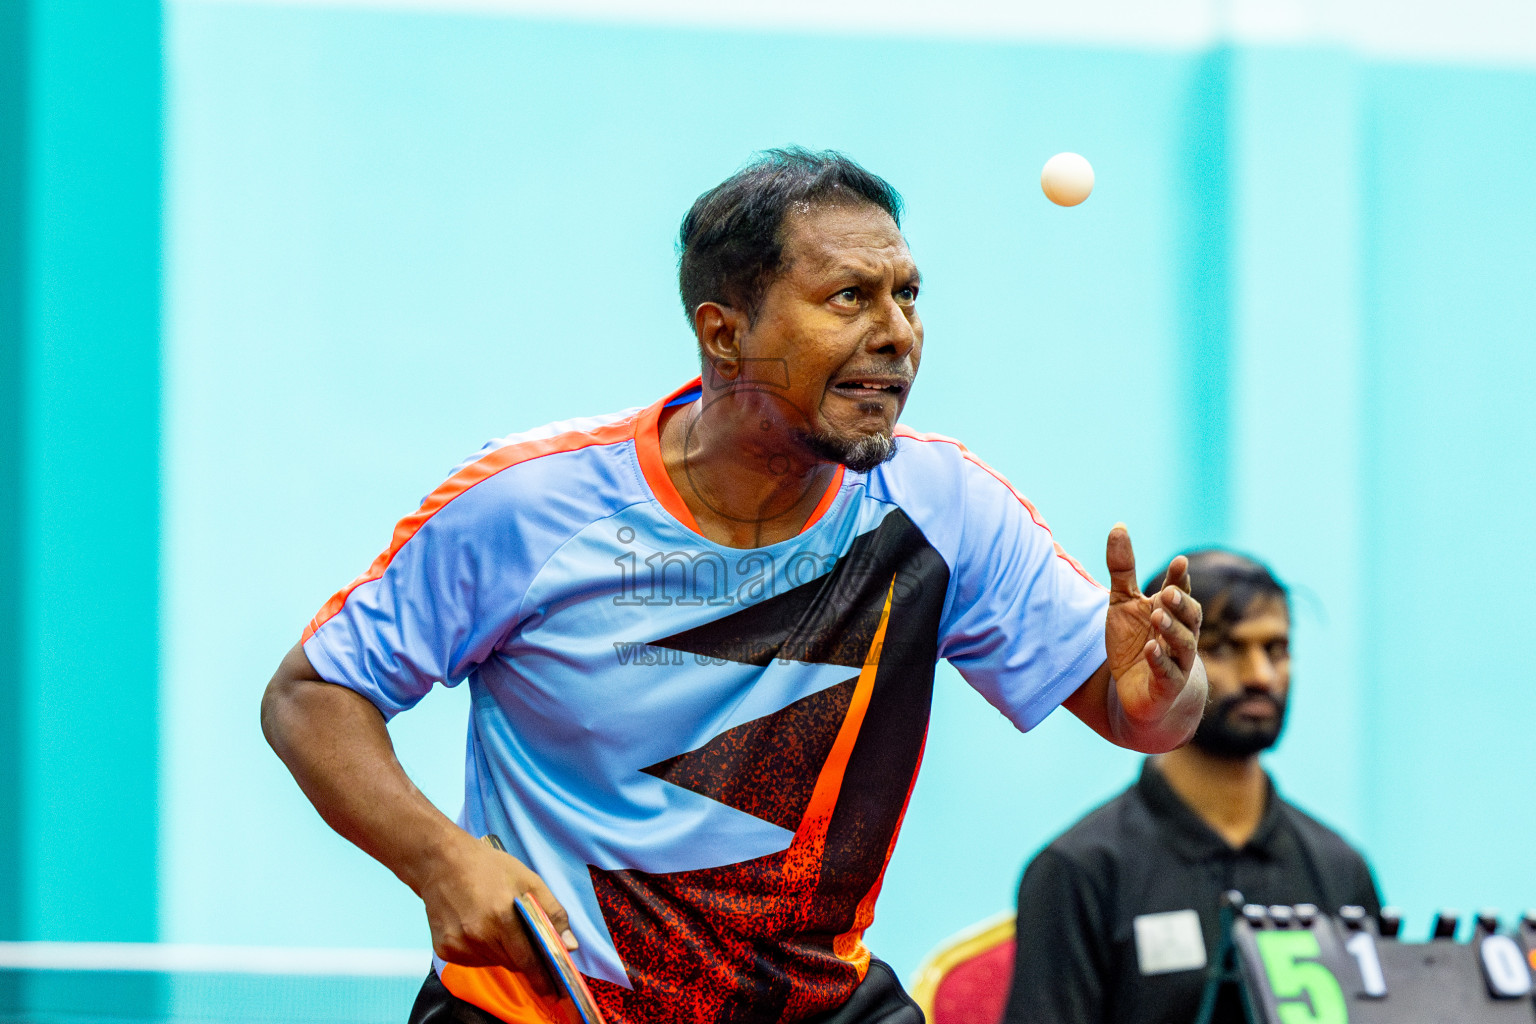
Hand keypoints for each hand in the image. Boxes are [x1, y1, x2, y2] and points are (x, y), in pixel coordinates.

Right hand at [416, 830, 575, 992]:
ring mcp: (459, 944)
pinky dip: (482, 951)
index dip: (542, 977)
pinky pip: (474, 960)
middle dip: (524, 958)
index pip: (528, 960)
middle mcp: (478, 935)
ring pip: (494, 962)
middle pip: (512, 963)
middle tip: (527, 943)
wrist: (442, 862)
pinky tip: (479, 927)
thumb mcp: (529, 880)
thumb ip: (553, 913)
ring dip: (502, 952)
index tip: (553, 991)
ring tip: (497, 924)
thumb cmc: (489, 868)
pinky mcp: (445, 950)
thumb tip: (570, 946)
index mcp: (502, 916)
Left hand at [1103, 524, 1205, 742]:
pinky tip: (1151, 648)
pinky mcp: (1166, 686)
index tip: (1180, 562)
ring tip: (1158, 615)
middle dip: (1180, 604)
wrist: (1138, 693)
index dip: (1181, 579)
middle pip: (1188, 617)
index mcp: (1171, 613)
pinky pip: (1167, 673)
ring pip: (1182, 644)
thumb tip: (1118, 525)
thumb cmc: (1134, 642)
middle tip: (1168, 592)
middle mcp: (1179, 635)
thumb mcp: (1123, 602)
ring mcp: (1176, 662)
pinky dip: (1160, 661)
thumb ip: (1122, 568)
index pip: (1180, 592)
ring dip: (1172, 630)